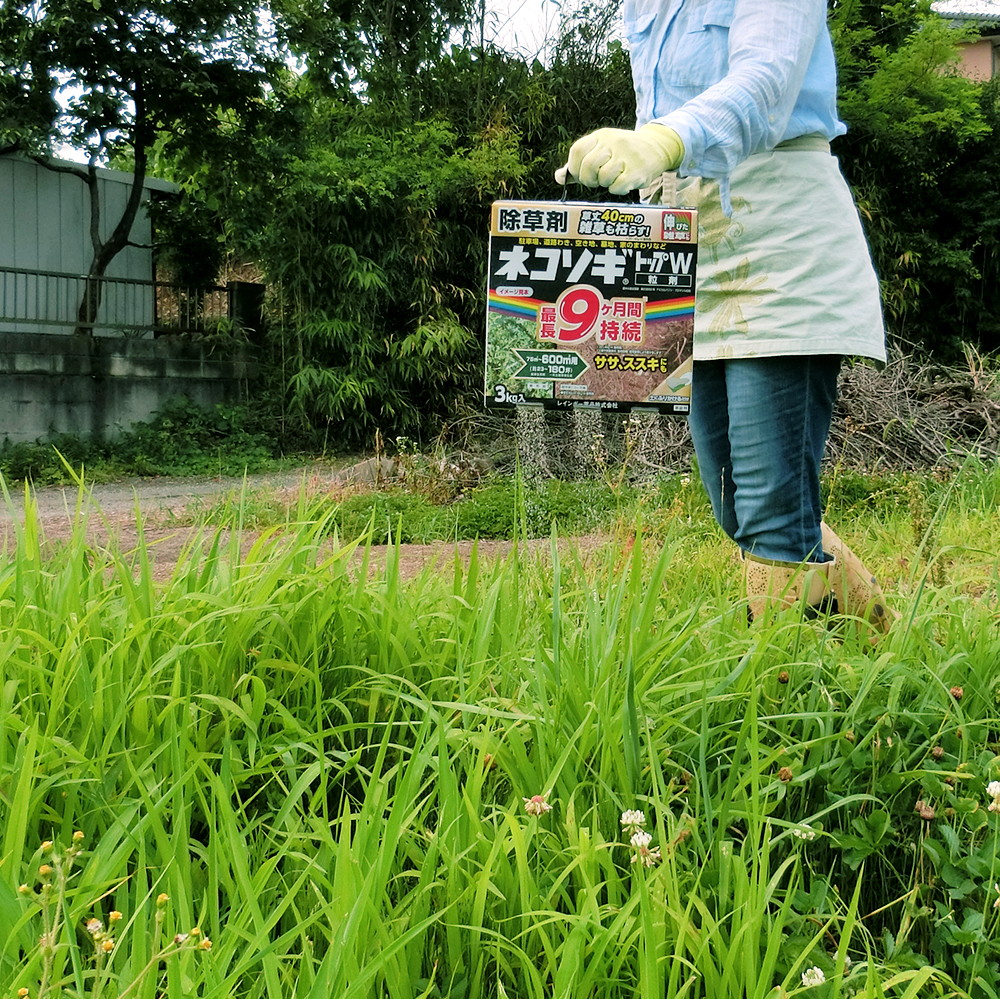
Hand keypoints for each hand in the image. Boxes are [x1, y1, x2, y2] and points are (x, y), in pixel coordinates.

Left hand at [555, 124, 684, 194]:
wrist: (657, 147)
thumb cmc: (623, 153)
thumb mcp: (601, 150)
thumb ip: (580, 164)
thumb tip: (559, 177)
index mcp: (601, 136)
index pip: (577, 150)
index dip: (574, 167)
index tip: (581, 174)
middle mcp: (613, 142)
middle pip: (588, 166)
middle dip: (589, 179)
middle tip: (597, 181)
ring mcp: (626, 155)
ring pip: (603, 177)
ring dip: (605, 184)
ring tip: (614, 179)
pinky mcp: (637, 170)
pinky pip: (617, 186)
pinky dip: (617, 189)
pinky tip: (624, 183)